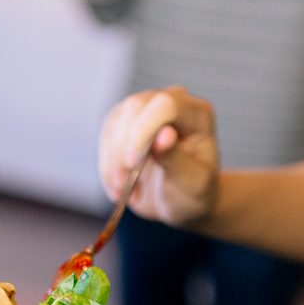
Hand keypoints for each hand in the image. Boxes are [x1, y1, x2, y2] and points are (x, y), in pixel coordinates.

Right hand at [98, 87, 220, 225]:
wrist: (180, 202)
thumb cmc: (193, 192)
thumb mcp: (190, 183)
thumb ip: (177, 158)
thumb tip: (163, 134)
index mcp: (197, 114)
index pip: (165, 106)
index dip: (143, 129)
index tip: (131, 163)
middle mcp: (172, 102)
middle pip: (134, 107)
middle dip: (122, 148)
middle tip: (123, 185)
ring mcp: (146, 109)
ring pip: (115, 122)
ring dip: (113, 161)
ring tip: (124, 191)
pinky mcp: (125, 122)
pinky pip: (106, 137)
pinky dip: (107, 166)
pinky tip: (119, 186)